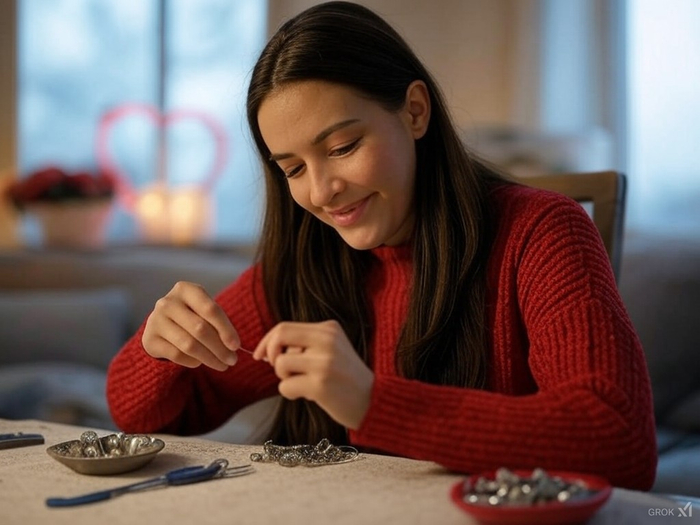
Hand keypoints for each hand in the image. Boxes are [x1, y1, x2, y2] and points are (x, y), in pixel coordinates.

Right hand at [142, 281, 240, 371]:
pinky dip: (192, 362)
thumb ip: (217, 323)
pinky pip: (177, 355)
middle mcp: (167, 302)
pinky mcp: (149, 340)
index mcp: (185, 289)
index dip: (226, 329)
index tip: (236, 345)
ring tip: (222, 365)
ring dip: (209, 358)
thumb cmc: (191, 315)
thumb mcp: (203, 311)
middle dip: (220, 348)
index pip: (210, 310)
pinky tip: (199, 362)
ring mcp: (155, 320)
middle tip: (232, 360)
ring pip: (189, 345)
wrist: (161, 325)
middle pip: (200, 329)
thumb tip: (233, 346)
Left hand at [252, 320, 373, 429]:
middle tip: (282, 370)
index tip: (260, 356)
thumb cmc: (345, 378)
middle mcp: (327, 341)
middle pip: (279, 338)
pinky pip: (285, 386)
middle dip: (271, 355)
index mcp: (329, 328)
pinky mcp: (320, 384)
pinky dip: (291, 394)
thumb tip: (268, 348)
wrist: (373, 401)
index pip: (284, 327)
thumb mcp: (332, 349)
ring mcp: (324, 362)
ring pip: (280, 364)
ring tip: (305, 383)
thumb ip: (305, 343)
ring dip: (285, 377)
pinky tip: (310, 395)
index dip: (267, 341)